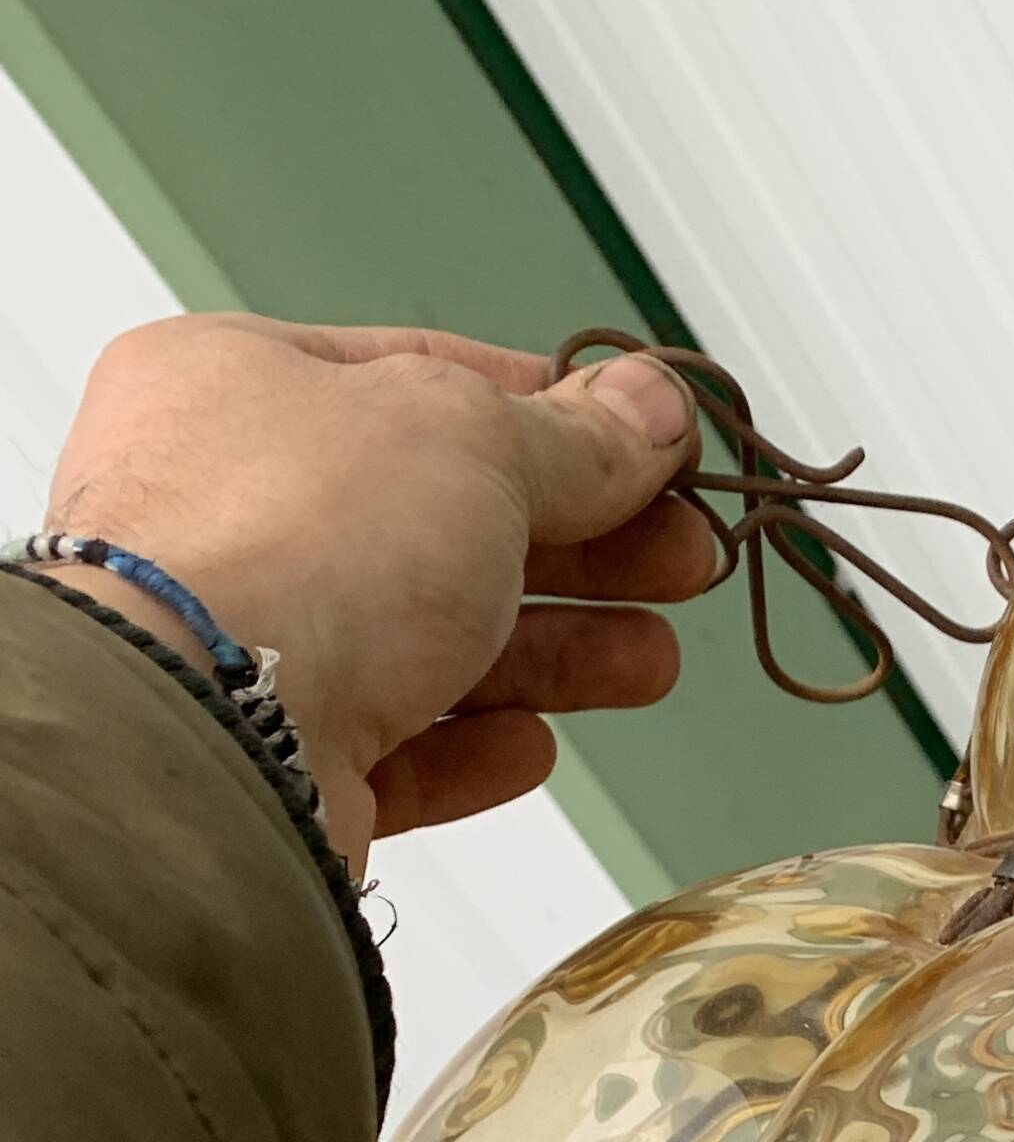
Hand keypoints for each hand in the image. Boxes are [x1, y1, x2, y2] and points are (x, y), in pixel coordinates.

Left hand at [45, 315, 720, 874]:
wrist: (204, 735)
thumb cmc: (293, 546)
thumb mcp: (473, 441)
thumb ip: (576, 436)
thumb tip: (650, 410)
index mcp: (238, 385)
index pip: (420, 379)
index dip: (551, 411)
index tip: (648, 445)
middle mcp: (225, 509)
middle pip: (441, 518)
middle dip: (580, 544)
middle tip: (681, 556)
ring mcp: (242, 641)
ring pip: (427, 639)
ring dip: (554, 652)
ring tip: (650, 661)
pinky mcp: (269, 762)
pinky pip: (389, 747)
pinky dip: (469, 745)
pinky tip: (532, 746)